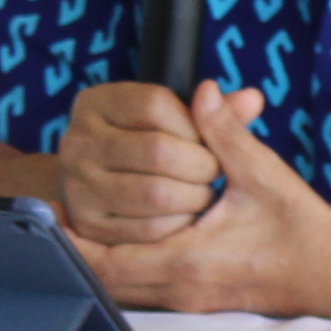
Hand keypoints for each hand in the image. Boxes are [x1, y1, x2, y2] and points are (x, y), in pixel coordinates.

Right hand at [53, 81, 222, 242]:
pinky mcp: (88, 223)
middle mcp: (77, 140)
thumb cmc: (151, 147)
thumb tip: (253, 99)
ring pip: (154, 193)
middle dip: (200, 166)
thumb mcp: (178, 123)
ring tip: (202, 196)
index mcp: (96, 103)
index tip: (207, 141)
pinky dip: (178, 227)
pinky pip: (146, 230)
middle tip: (213, 174)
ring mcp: (78, 183)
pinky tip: (185, 218)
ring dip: (193, 199)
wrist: (106, 187)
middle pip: (157, 150)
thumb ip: (218, 113)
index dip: (194, 125)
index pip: (155, 105)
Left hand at [67, 83, 330, 316]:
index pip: (108, 262)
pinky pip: (144, 290)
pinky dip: (124, 268)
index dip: (71, 240)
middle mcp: (180, 288)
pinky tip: (121, 239)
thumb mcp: (262, 173)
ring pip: (122, 289)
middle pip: (103, 282)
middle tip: (51, 216)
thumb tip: (203, 91)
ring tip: (77, 225)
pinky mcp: (198, 300)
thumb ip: (227, 132)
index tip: (49, 211)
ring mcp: (188, 299)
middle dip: (74, 252)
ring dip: (99, 260)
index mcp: (187, 260)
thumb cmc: (301, 227)